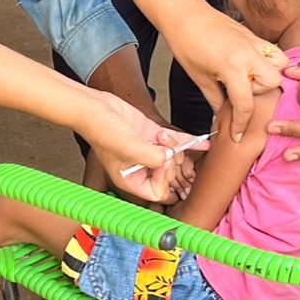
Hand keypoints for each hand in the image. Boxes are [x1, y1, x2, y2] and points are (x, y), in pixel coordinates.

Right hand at [75, 90, 190, 203]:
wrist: (95, 107)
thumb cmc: (102, 130)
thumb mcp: (128, 148)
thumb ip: (151, 158)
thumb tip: (170, 158)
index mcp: (131, 180)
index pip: (158, 192)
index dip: (164, 178)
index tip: (162, 161)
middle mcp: (141, 169)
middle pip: (169, 175)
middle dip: (171, 160)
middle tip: (164, 147)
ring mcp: (148, 152)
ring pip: (174, 157)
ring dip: (174, 145)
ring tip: (161, 135)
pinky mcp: (152, 136)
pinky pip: (176, 142)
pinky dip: (190, 141)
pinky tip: (204, 142)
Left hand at [161, 5, 286, 140]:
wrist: (184, 14)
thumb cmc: (186, 43)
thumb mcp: (199, 78)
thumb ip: (216, 100)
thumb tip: (223, 116)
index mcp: (232, 66)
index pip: (246, 103)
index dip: (241, 123)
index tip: (238, 134)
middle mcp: (248, 53)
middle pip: (273, 82)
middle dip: (260, 93)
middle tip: (241, 93)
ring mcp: (253, 42)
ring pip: (280, 63)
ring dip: (269, 75)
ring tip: (249, 78)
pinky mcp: (253, 35)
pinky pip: (272, 51)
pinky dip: (267, 61)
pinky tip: (250, 67)